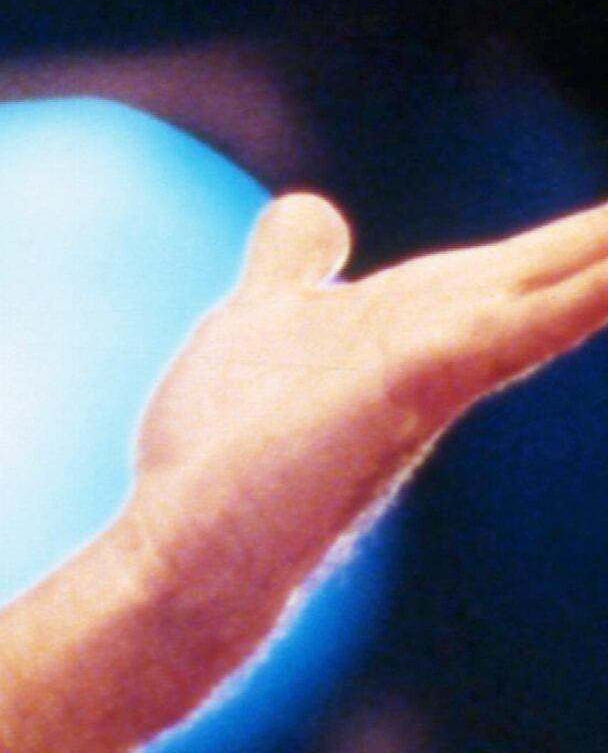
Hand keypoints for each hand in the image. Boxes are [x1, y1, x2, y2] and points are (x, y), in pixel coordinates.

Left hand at [0, 189, 607, 752]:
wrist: (186, 546)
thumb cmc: (227, 449)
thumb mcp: (265, 321)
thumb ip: (294, 266)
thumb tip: (313, 207)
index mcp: (419, 322)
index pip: (526, 266)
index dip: (588, 240)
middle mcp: (443, 346)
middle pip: (554, 274)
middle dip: (606, 246)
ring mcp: (432, 370)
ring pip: (552, 300)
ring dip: (604, 269)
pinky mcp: (405, 387)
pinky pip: (506, 331)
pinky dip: (573, 299)